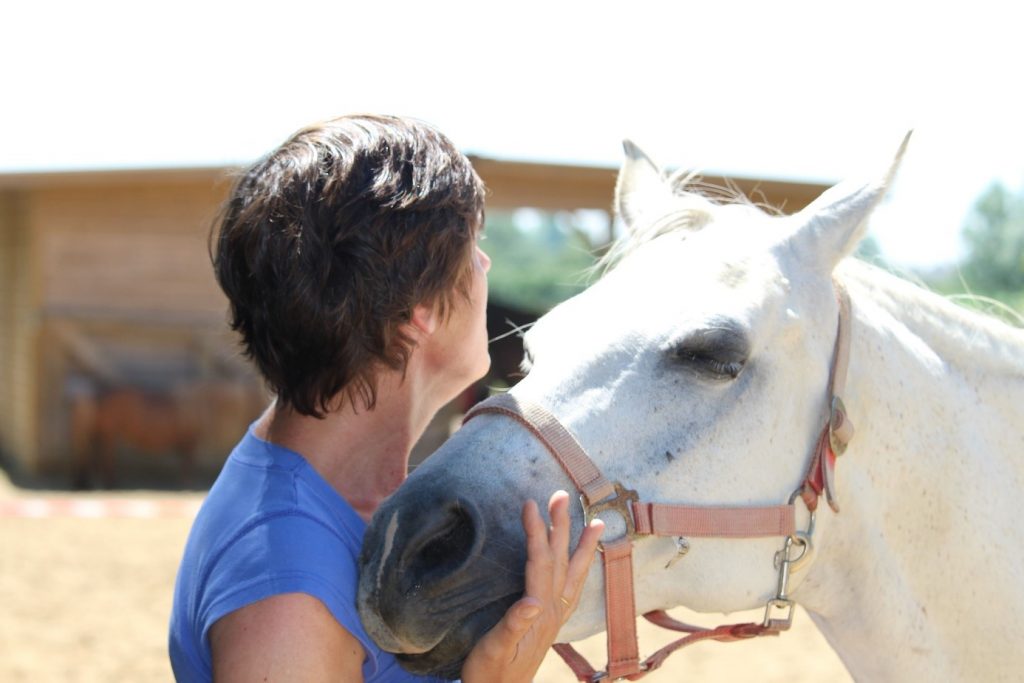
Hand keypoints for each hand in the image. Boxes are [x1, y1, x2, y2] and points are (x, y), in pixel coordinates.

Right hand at [461, 490, 603, 682]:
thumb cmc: (490, 673)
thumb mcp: (495, 649)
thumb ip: (514, 625)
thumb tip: (532, 602)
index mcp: (538, 611)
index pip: (539, 562)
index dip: (535, 532)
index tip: (529, 503)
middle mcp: (551, 609)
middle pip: (559, 560)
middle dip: (562, 526)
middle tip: (562, 495)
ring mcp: (555, 616)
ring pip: (572, 573)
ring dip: (581, 545)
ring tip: (596, 522)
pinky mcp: (551, 622)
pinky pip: (571, 587)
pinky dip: (579, 569)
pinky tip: (581, 561)